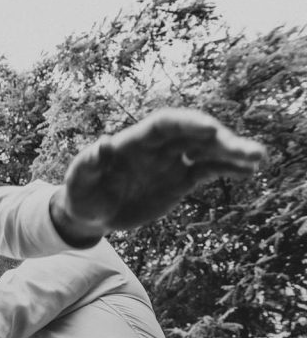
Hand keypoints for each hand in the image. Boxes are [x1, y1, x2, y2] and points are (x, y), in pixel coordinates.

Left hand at [53, 108, 265, 243]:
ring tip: (258, 159)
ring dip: (232, 153)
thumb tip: (101, 145)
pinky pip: (207, 170)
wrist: (89, 214)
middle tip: (246, 150)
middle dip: (220, 140)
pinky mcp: (179, 181)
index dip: (187, 123)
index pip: (164, 125)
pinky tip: (248, 171)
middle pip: (192, 136)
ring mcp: (171, 163)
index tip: (211, 129)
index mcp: (133, 142)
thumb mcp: (79, 181)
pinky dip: (227, 169)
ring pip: (206, 152)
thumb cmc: (80, 194)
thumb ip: (89, 163)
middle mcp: (156, 148)